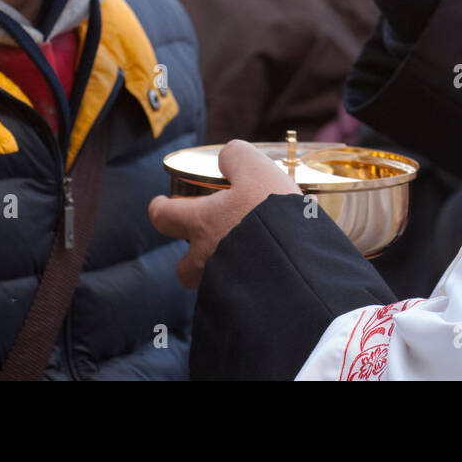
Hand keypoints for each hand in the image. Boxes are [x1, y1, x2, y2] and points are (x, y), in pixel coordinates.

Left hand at [148, 139, 301, 288]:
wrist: (300, 268)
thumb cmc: (272, 215)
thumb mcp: (257, 170)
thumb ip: (236, 157)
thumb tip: (226, 159)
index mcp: (201, 224)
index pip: (162, 217)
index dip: (161, 209)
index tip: (162, 204)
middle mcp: (205, 260)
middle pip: (184, 268)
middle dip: (192, 255)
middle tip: (211, 242)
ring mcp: (224, 287)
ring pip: (211, 285)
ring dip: (221, 273)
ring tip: (245, 260)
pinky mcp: (247, 304)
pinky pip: (238, 297)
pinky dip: (247, 286)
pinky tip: (269, 274)